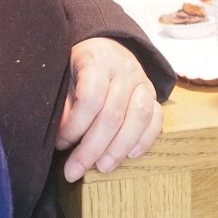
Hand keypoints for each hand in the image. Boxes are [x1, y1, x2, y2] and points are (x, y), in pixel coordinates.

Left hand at [59, 38, 162, 181]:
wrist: (105, 47)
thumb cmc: (79, 66)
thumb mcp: (64, 76)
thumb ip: (65, 104)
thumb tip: (63, 139)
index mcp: (98, 60)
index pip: (90, 99)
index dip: (75, 126)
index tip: (60, 143)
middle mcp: (124, 69)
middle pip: (112, 114)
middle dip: (92, 148)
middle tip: (75, 170)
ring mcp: (143, 82)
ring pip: (139, 117)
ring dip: (120, 147)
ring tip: (103, 167)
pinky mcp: (154, 94)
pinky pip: (157, 118)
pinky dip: (146, 139)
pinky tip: (131, 155)